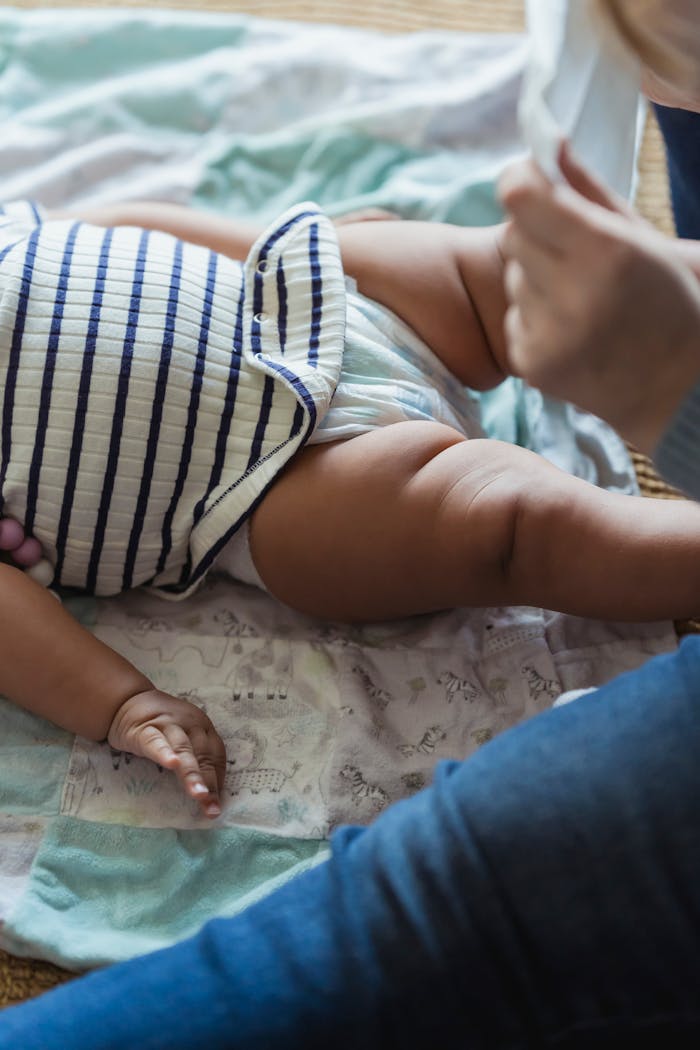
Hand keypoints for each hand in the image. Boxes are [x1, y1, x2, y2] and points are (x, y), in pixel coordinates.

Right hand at [108, 689, 226, 818]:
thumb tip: (210, 793)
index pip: (216, 755)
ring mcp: (168, 724)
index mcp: (203, 727)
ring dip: (193, 773)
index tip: (217, 803)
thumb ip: (196, 757)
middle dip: (209, 782)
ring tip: (199, 794)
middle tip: (212, 808)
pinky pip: (156, 742)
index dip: (218, 780)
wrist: (127, 702)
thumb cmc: (160, 726)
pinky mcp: (144, 729)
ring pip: (184, 749)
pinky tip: (172, 764)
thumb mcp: (183, 737)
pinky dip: (165, 753)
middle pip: (203, 755)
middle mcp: (190, 723)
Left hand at [498, 142, 699, 452]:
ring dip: (537, 278)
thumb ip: (587, 187)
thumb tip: (548, 140)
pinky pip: (514, 318)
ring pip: (513, 277)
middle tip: (577, 254)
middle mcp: (572, 295)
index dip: (522, 182)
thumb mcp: (643, 236)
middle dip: (537, 233)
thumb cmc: (667, 301)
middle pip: (513, 234)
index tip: (534, 183)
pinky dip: (536, 317)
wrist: (678, 389)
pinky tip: (574, 330)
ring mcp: (548, 337)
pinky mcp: (531, 366)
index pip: (519, 197)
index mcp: (606, 252)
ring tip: (583, 299)